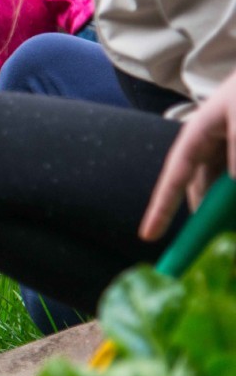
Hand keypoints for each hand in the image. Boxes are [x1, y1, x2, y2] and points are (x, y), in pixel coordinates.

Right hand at [140, 74, 235, 239]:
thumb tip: (234, 184)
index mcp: (197, 135)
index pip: (175, 177)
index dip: (160, 207)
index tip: (148, 236)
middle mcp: (212, 146)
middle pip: (202, 189)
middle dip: (208, 213)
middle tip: (214, 240)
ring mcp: (231, 149)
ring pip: (224, 185)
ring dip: (227, 204)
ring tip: (229, 224)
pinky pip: (232, 179)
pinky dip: (232, 195)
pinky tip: (233, 203)